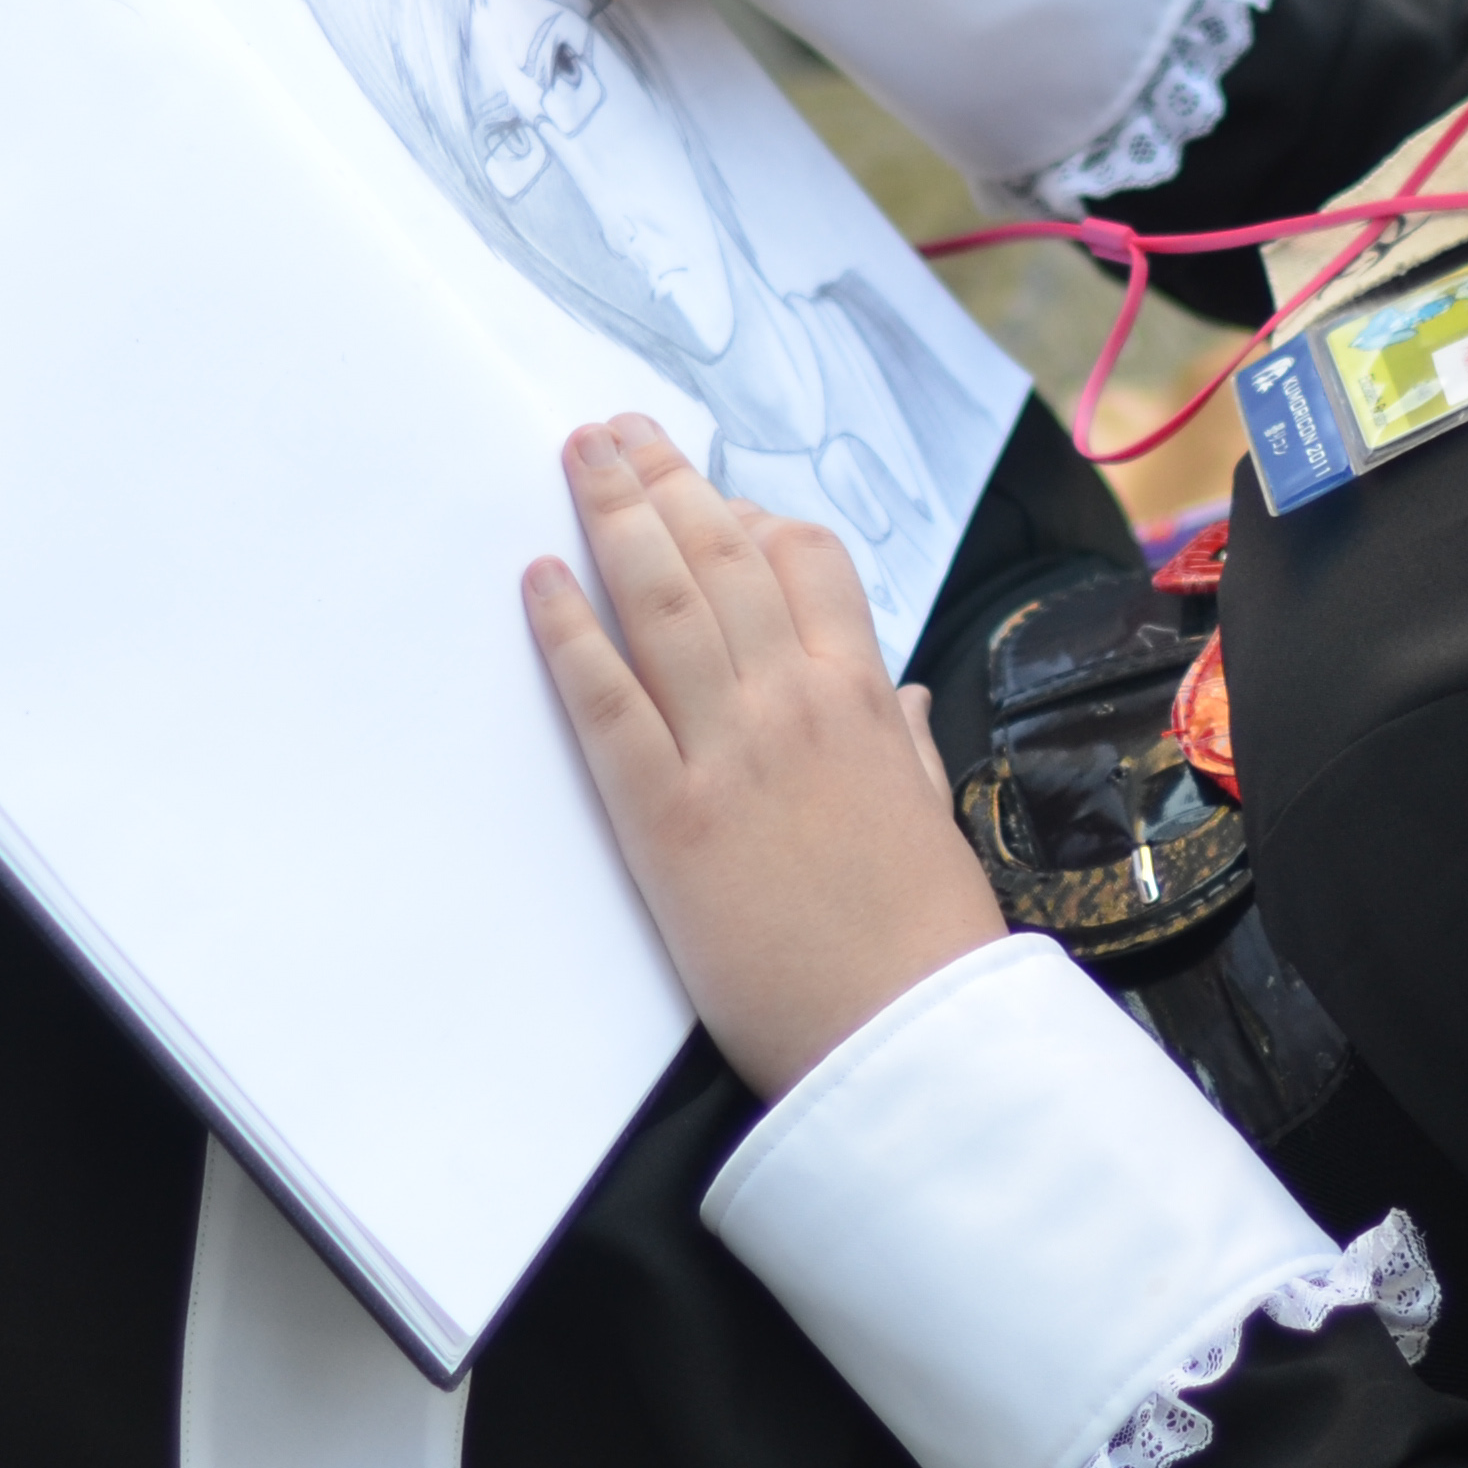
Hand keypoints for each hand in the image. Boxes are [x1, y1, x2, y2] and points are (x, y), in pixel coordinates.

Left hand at [523, 415, 1001, 1098]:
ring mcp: (729, 752)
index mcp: (867, 702)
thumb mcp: (930, 821)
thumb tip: (903, 699)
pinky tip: (537, 579)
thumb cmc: (922, 942)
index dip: (751, 515)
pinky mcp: (667, 816)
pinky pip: (606, 702)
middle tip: (613, 431)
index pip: (809, 562)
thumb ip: (906, 747)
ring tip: (577, 458)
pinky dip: (568, 633)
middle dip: (664, 480)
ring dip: (613, 516)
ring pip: (662, 600)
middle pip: (721, 556)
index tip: (710, 493)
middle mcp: (797, 703)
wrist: (904, 1036)